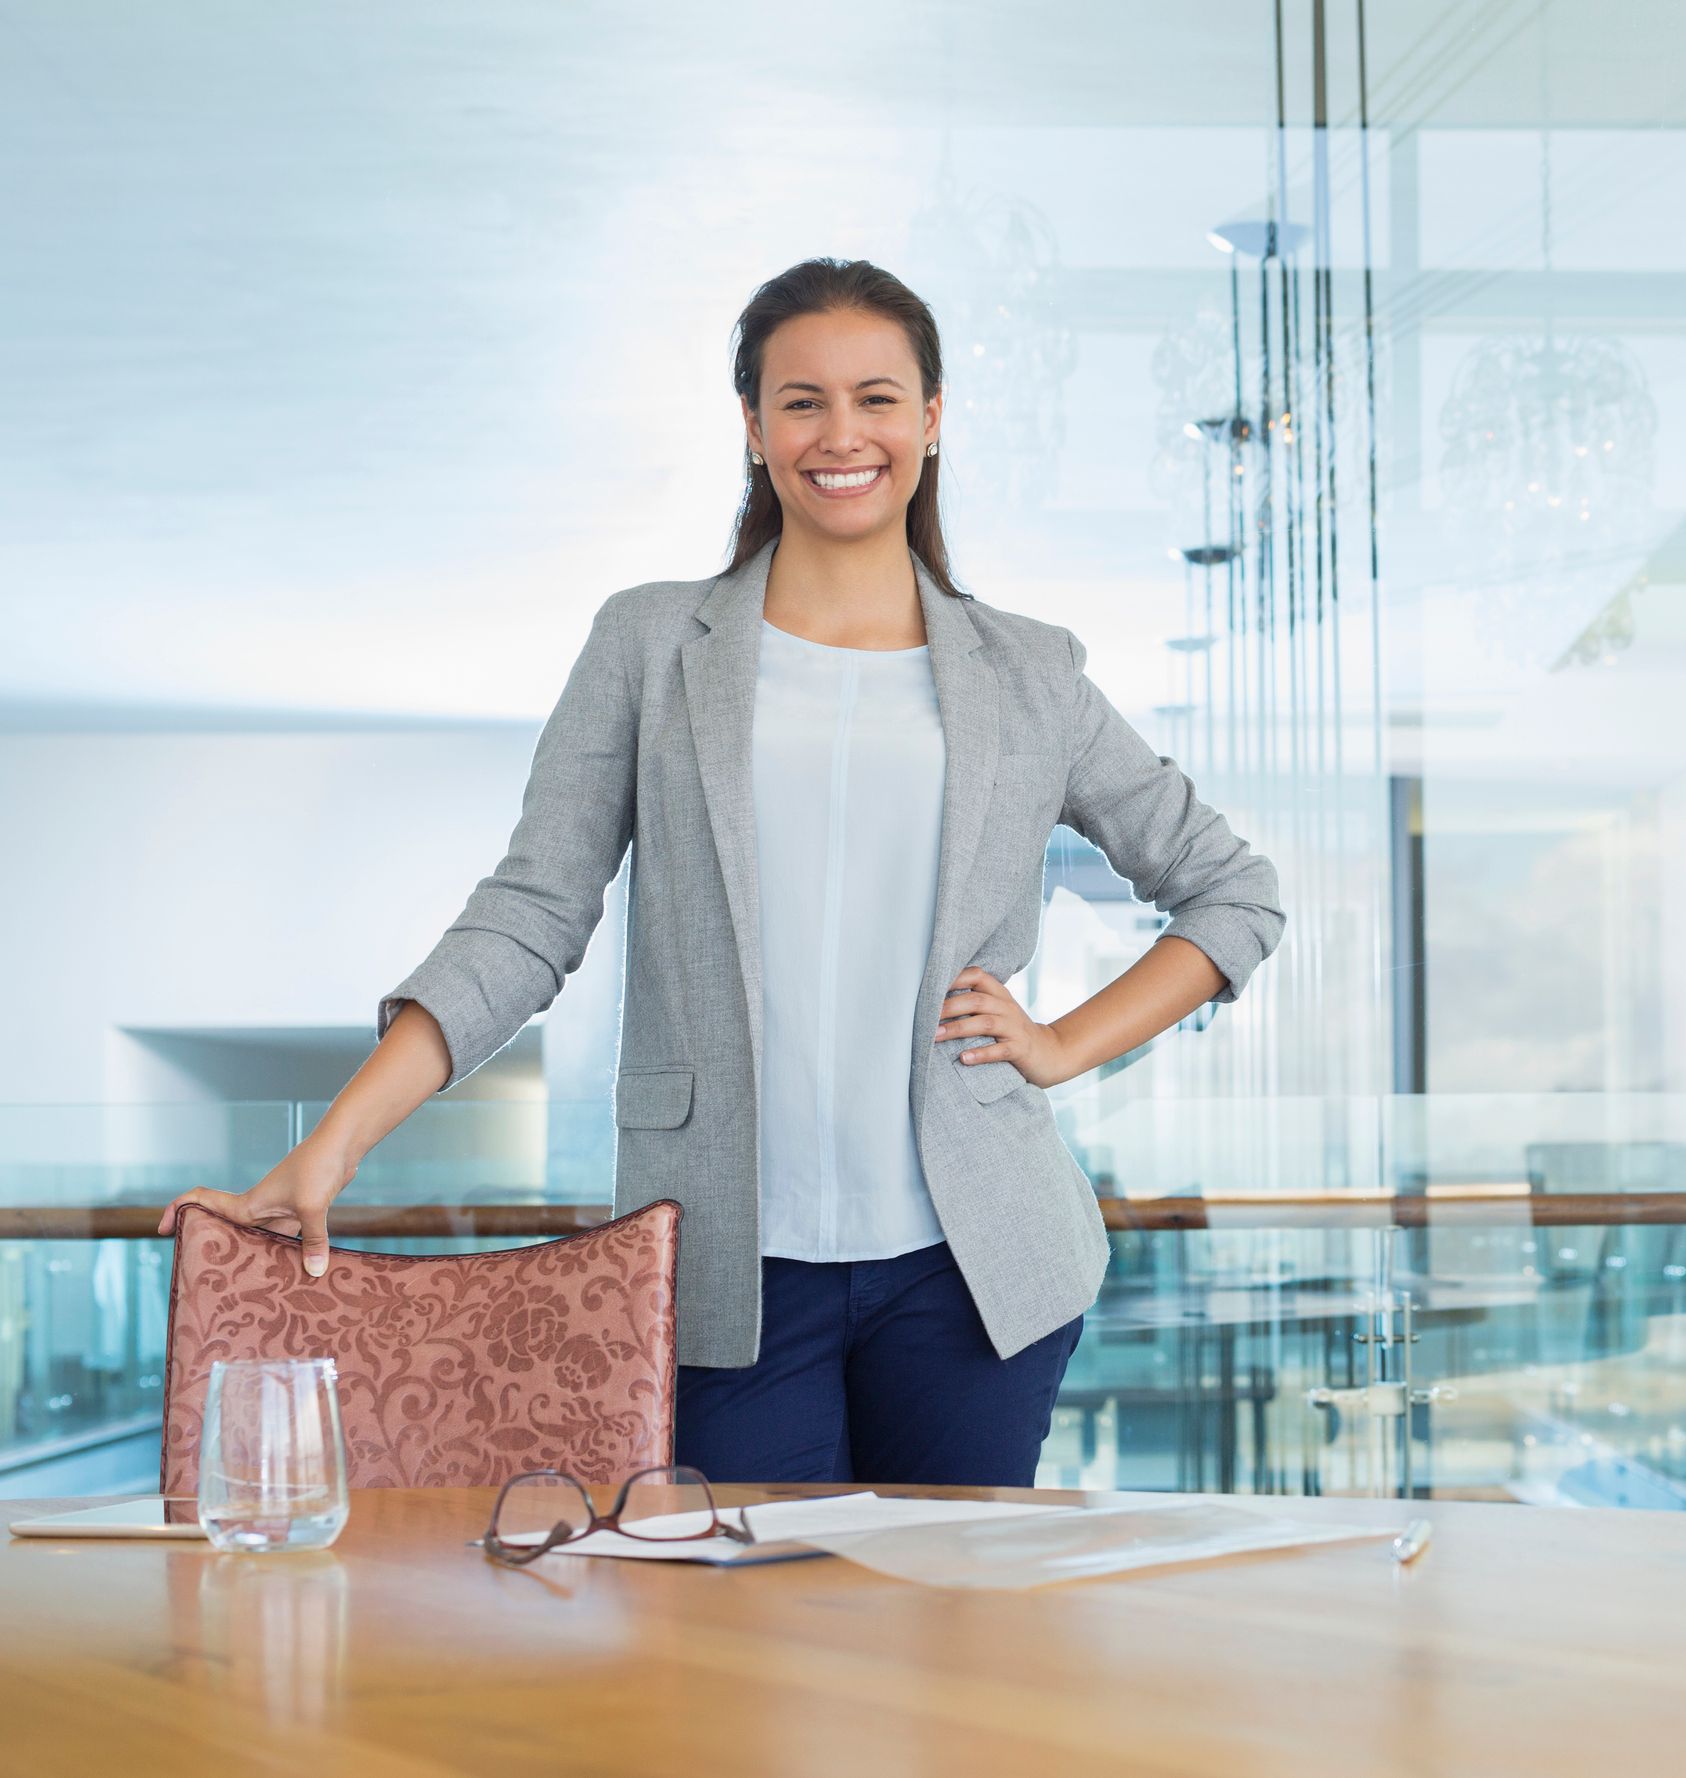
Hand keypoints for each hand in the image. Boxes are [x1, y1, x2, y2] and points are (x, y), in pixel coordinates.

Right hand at [156, 1137, 358, 1278]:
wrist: (343, 1145)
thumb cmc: (318, 1167)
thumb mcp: (313, 1206)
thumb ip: (313, 1241)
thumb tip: (314, 1272)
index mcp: (249, 1203)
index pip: (203, 1201)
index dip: (178, 1210)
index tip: (162, 1228)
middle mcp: (259, 1208)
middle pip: (227, 1230)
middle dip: (215, 1251)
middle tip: (209, 1283)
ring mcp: (280, 1210)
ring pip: (260, 1240)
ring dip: (257, 1259)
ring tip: (253, 1292)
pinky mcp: (302, 1212)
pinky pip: (288, 1240)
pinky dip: (290, 1255)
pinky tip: (300, 1276)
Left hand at [933, 967, 1069, 1089]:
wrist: (1050, 1053)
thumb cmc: (1013, 1031)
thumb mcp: (997, 1011)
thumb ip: (974, 1003)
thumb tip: (933, 1001)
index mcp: (999, 994)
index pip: (977, 975)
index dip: (954, 977)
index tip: (929, 985)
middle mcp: (1007, 1007)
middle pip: (976, 1000)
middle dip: (948, 1007)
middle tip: (923, 1017)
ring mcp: (1015, 1028)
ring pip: (985, 1023)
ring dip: (958, 1029)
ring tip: (935, 1036)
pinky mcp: (1020, 1049)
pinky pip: (1000, 1050)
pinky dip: (981, 1054)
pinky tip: (963, 1058)